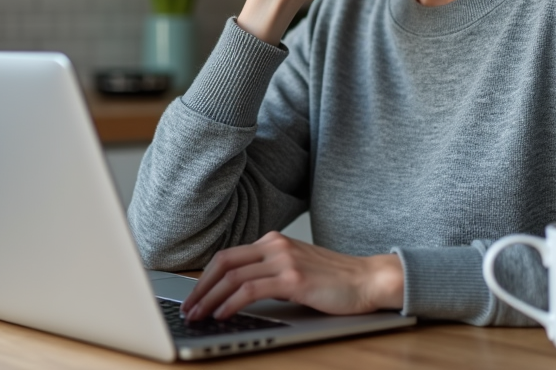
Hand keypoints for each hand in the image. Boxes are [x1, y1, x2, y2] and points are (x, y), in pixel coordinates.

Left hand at [180, 231, 403, 320]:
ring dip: (209, 298)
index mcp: (274, 241)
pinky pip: (250, 290)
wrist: (368, 279)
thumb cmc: (334, 280)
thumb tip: (236, 293)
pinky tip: (222, 314)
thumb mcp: (296, 268)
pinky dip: (230, 302)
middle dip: (200, 287)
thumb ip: (270, 273)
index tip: (193, 296)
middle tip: (187, 308)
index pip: (229, 256)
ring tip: (198, 315)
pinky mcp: (293, 278)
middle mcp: (275, 245)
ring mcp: (284, 260)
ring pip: (233, 277)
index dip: (206, 277)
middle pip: (224, 262)